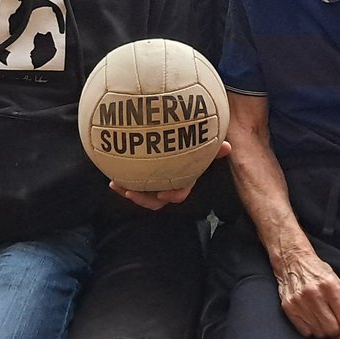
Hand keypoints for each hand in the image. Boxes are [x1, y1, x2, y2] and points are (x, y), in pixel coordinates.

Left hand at [112, 140, 230, 210]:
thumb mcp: (203, 145)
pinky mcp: (140, 177)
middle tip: (131, 191)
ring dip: (128, 190)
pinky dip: (121, 180)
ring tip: (116, 184)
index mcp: (181, 181)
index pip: (179, 194)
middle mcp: (166, 185)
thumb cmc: (190, 143)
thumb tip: (228, 147)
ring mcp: (152, 182)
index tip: (163, 194)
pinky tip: (111, 175)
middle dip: (142, 199)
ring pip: (141, 193)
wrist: (171, 138)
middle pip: (155, 200)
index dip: (172, 196)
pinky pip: (130, 182)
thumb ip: (214, 148)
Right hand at [275, 248, 339, 338]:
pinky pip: (305, 332)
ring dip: (323, 330)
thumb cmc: (318, 273)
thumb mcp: (338, 283)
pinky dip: (310, 329)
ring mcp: (299, 302)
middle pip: (332, 330)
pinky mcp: (288, 307)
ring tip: (322, 320)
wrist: (293, 261)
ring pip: (319, 333)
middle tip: (335, 324)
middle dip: (336, 331)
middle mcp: (314, 294)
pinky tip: (311, 319)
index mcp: (330, 287)